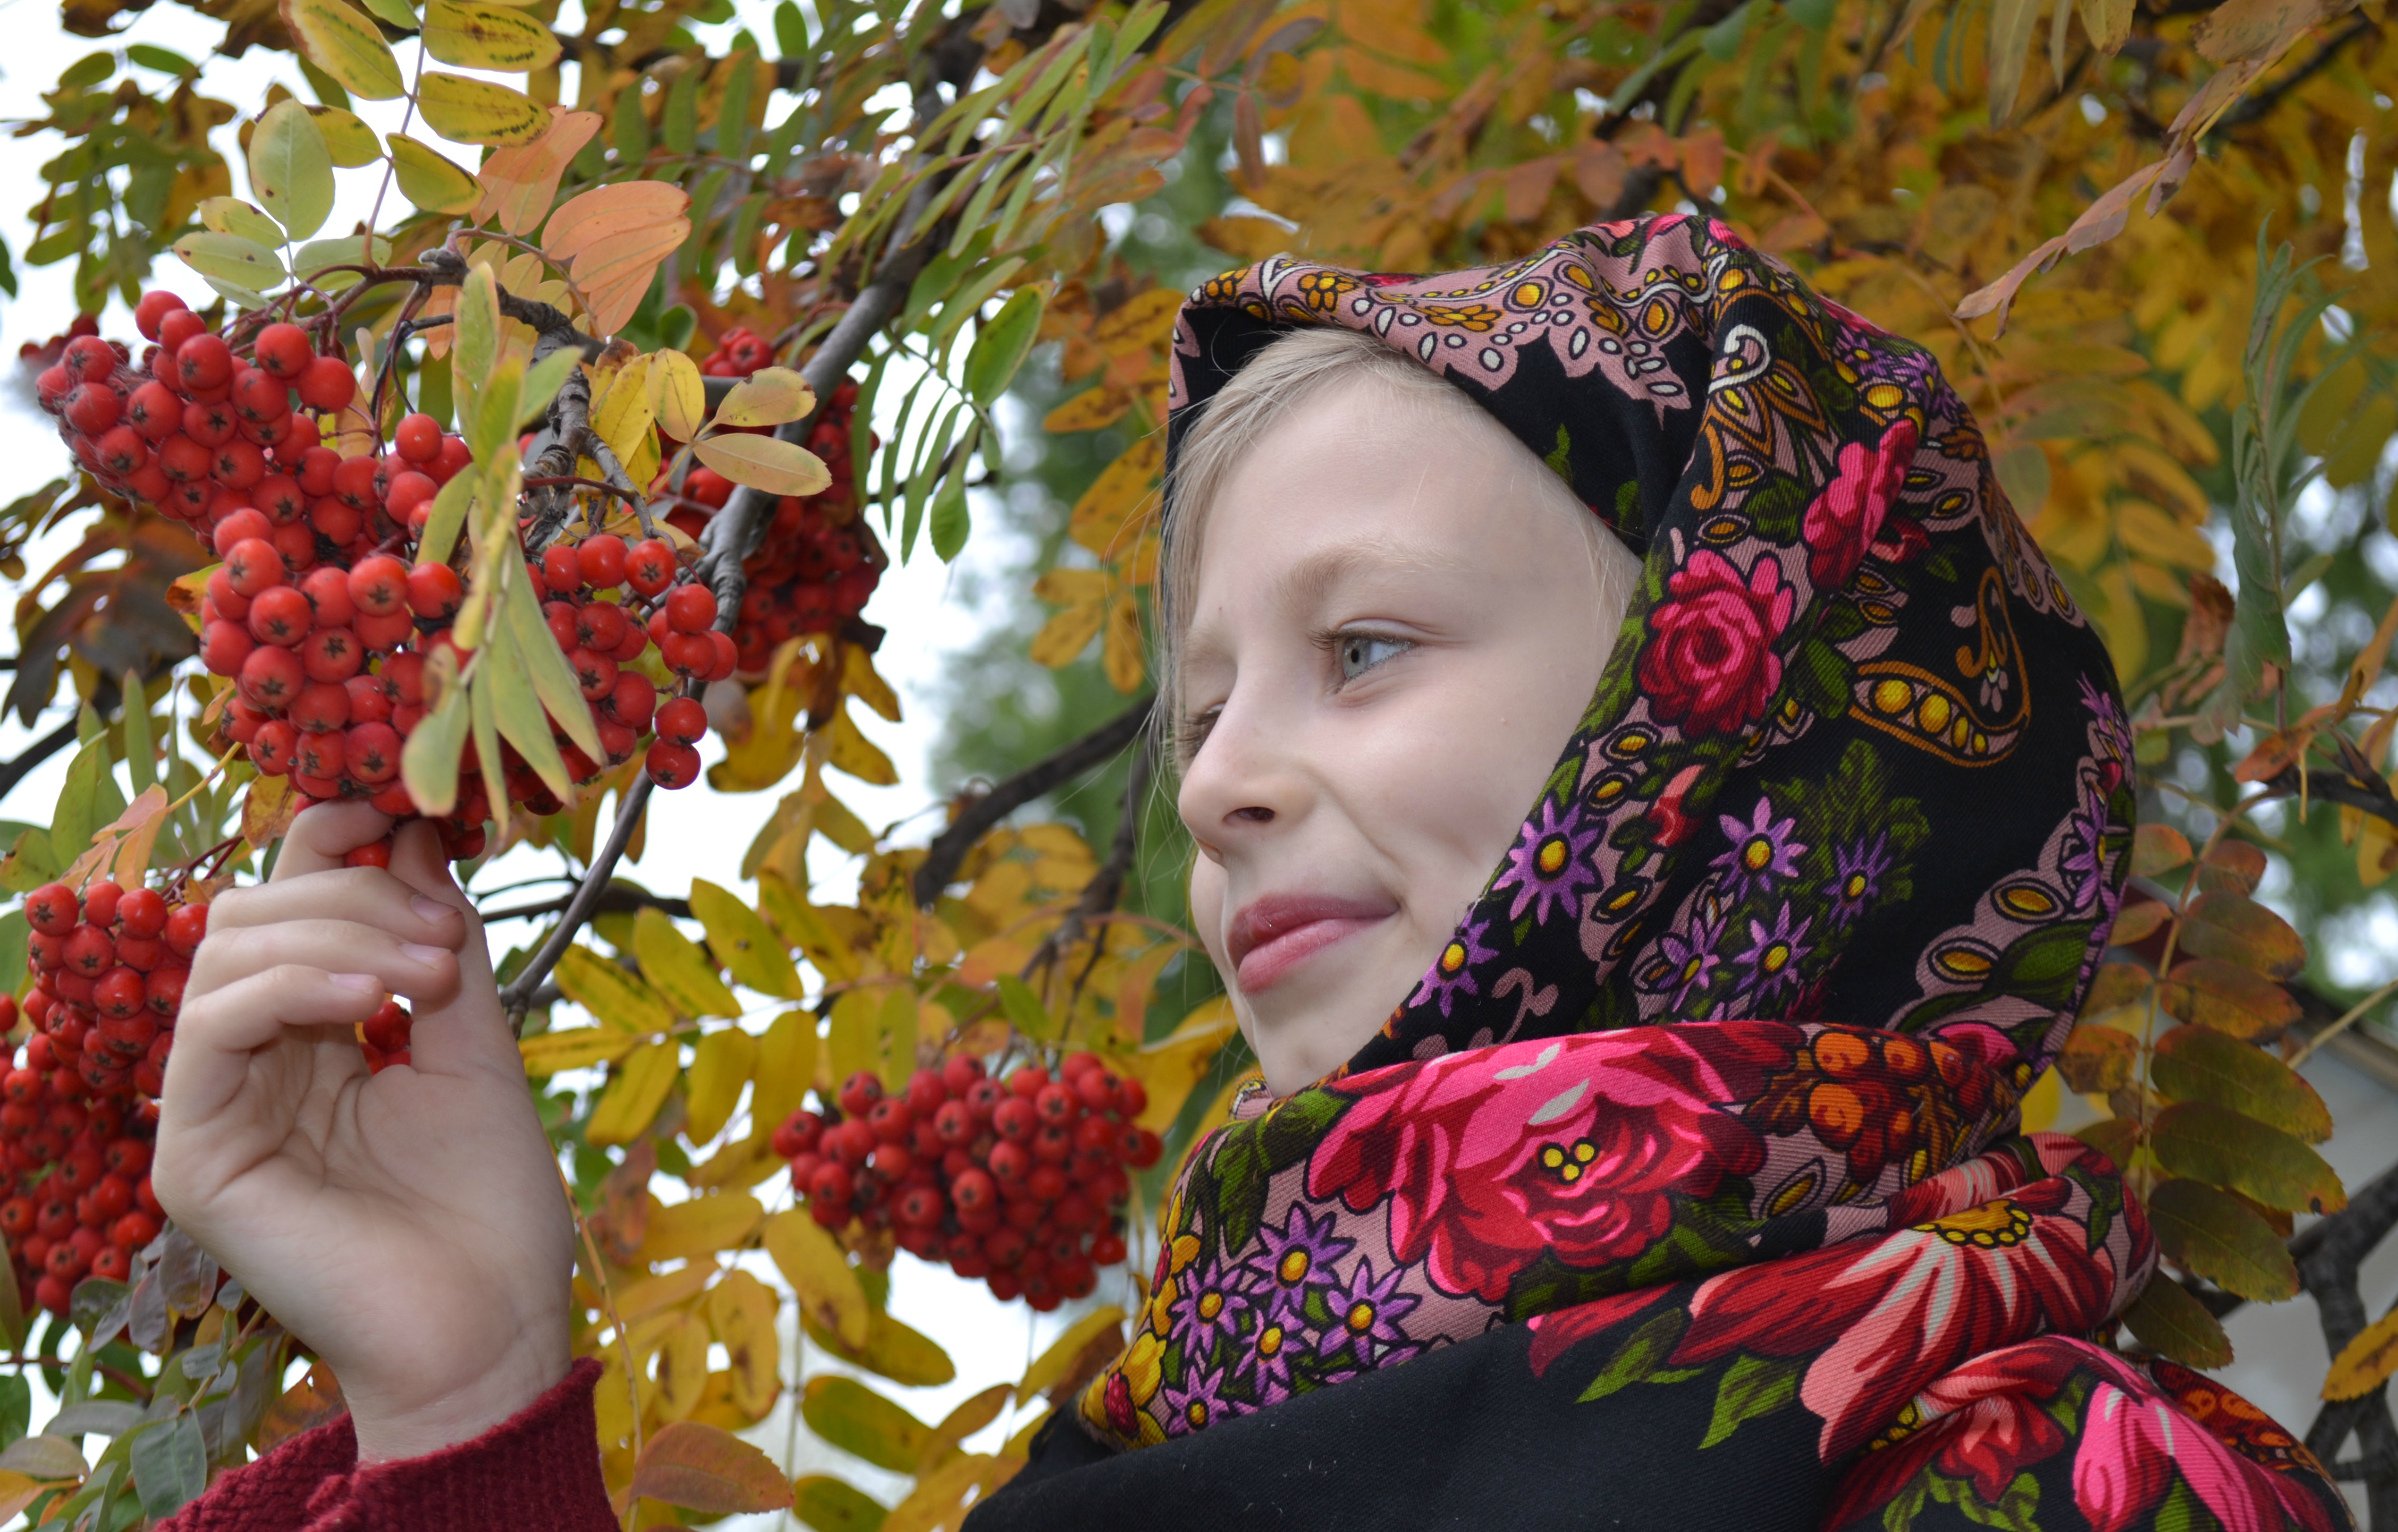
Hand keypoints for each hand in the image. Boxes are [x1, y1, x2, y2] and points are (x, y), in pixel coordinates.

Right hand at [153, 801, 575, 1461]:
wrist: (493, 1326)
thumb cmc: (491, 1205)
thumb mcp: (477, 1044)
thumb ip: (442, 944)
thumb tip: (413, 830)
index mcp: (314, 1032)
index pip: (290, 902)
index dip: (334, 841)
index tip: (409, 812)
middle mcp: (253, 1063)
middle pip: (258, 913)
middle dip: (357, 896)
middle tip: (447, 937)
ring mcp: (215, 1109)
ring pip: (228, 956)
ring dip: (340, 937)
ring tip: (428, 974)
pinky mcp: (195, 1156)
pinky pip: (211, 1030)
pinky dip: (291, 987)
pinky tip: (370, 1000)